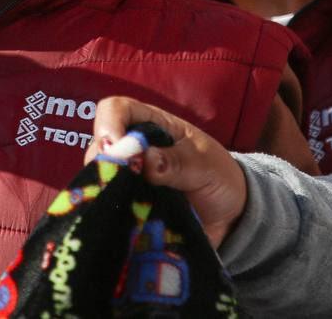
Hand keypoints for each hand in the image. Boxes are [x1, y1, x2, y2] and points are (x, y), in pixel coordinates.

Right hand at [86, 96, 247, 248]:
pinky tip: (122, 223)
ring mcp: (128, 180)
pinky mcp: (129, 208)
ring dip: (106, 191)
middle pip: (99, 146)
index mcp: (152, 126)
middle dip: (103, 163)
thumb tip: (145, 160)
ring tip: (126, 207)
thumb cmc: (220, 177)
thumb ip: (177, 162)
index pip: (116, 109)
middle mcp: (133, 150)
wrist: (232, 217)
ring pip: (99, 179)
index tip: (115, 149)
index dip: (109, 123)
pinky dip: (111, 214)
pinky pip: (109, 209)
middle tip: (117, 184)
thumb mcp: (205, 166)